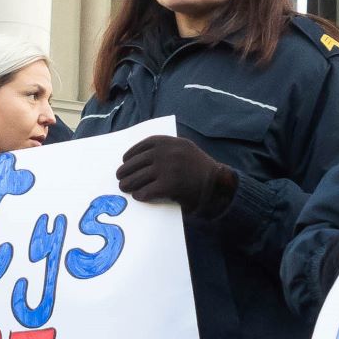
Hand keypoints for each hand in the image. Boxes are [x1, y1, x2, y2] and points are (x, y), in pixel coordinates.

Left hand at [116, 135, 238, 217]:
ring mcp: (167, 168)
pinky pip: (147, 190)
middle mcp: (167, 152)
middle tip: (120, 177)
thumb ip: (166, 150)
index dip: (132, 153)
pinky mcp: (169, 186)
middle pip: (137, 162)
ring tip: (125, 188)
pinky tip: (139, 196)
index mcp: (170, 142)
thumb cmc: (198, 169)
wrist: (217, 184)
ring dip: (129, 183)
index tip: (125, 160)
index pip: (144, 145)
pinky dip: (141, 194)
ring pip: (139, 177)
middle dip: (126, 170)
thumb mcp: (184, 149)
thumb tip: (138, 159)